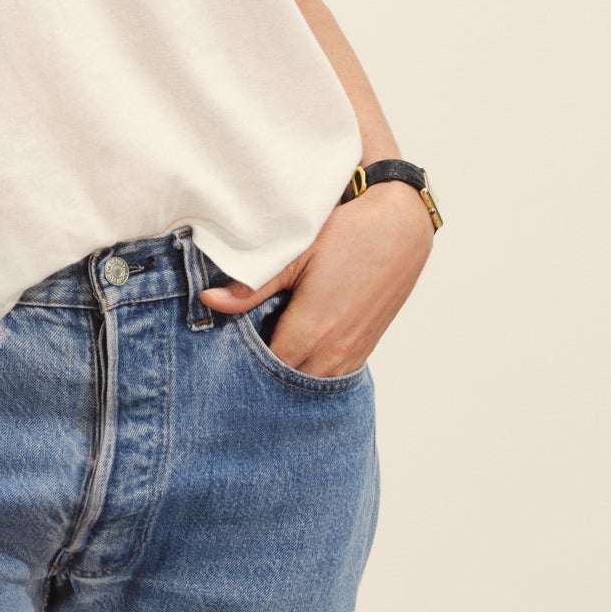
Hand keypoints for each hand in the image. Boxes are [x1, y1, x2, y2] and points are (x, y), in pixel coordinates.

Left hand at [199, 182, 434, 378]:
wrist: (400, 227)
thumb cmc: (347, 234)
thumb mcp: (294, 255)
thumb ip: (251, 287)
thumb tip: (209, 302)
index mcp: (312, 331)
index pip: (266, 370)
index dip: (242, 364)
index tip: (225, 351)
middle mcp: (335, 351)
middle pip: (288, 384)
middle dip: (263, 374)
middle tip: (241, 354)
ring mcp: (354, 353)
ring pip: (312, 385)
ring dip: (291, 373)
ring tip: (268, 352)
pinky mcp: (366, 347)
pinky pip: (334, 376)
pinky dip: (314, 370)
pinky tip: (299, 351)